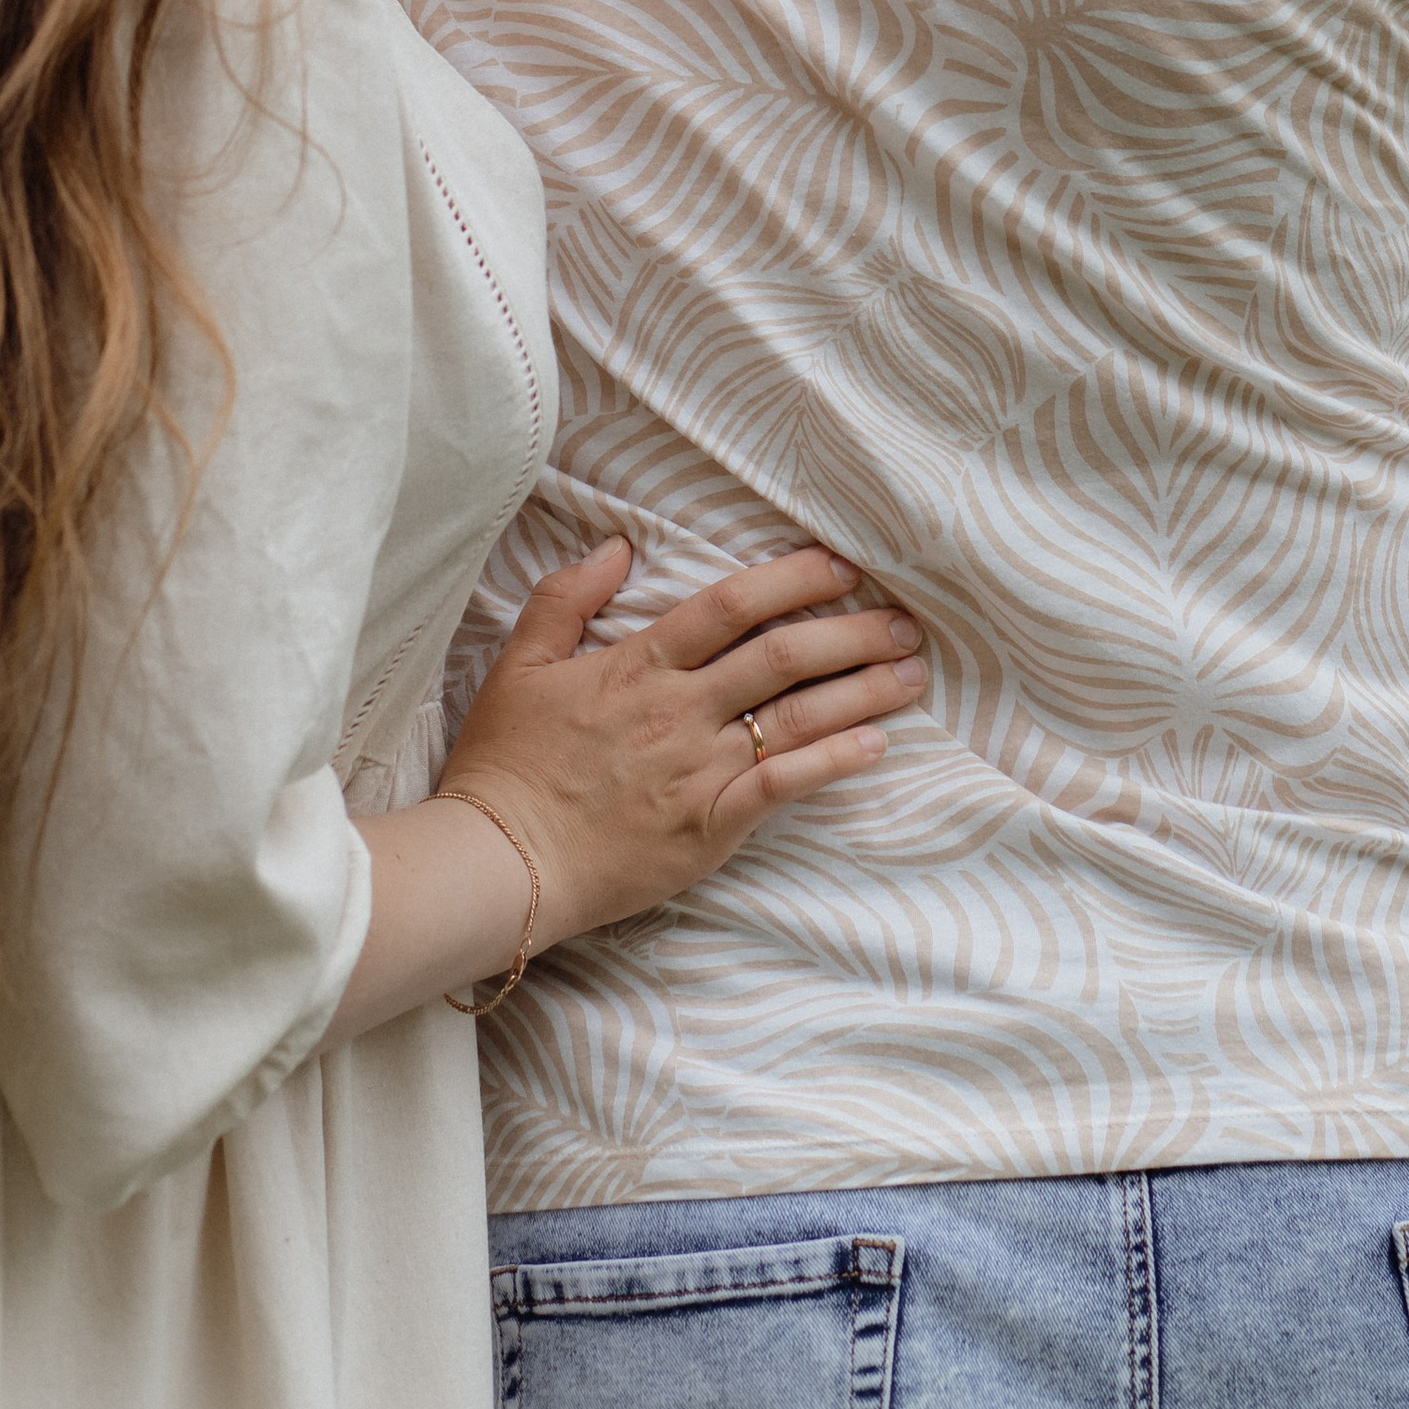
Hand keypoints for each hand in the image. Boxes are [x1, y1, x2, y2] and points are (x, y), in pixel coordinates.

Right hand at [436, 540, 924, 949]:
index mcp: (638, 664)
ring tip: (911, 672)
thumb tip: (617, 545)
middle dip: (852, 631)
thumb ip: (567, 597)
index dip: (792, 578)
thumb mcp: (519, 665)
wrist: (496, 864)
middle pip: (782, 655)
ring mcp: (697, 770)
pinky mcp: (707, 828)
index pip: (730, 605)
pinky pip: (783, 787)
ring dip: (862, 691)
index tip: (842, 566)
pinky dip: (833, 762)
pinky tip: (876, 745)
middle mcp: (679, 710)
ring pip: (796, 716)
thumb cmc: (504, 766)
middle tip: (905, 619)